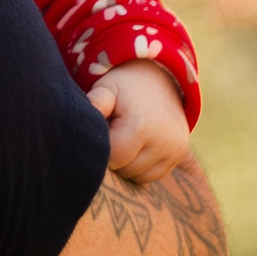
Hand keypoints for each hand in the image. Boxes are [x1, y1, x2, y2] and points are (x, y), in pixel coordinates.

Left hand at [84, 60, 188, 185]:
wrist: (160, 78)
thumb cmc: (125, 86)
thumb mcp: (107, 88)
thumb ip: (94, 105)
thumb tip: (78, 123)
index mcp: (140, 126)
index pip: (113, 158)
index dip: (102, 148)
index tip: (102, 131)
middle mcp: (163, 142)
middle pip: (125, 169)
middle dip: (114, 156)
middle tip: (113, 132)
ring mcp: (174, 151)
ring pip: (138, 176)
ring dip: (126, 164)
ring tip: (125, 138)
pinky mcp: (179, 156)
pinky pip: (152, 176)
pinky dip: (141, 167)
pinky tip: (136, 147)